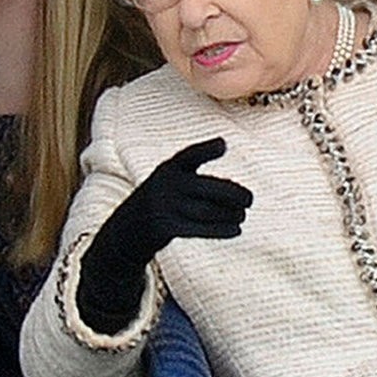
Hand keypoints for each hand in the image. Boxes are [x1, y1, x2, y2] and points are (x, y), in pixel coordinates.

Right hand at [78, 137, 250, 330]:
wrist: (126, 232)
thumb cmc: (159, 205)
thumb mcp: (168, 185)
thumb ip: (196, 181)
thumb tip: (237, 193)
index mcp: (166, 170)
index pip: (188, 156)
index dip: (205, 150)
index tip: (223, 144)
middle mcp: (164, 186)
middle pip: (207, 188)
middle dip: (232, 193)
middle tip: (250, 199)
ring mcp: (163, 207)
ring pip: (205, 211)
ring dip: (229, 214)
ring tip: (242, 215)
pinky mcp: (164, 228)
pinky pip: (198, 229)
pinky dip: (220, 229)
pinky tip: (235, 230)